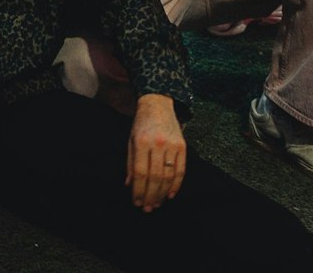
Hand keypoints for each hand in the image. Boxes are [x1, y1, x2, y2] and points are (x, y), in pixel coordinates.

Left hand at [125, 94, 185, 211]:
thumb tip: (130, 185)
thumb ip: (130, 163)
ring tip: (157, 203)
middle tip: (147, 208)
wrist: (158, 104)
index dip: (139, 191)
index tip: (136, 202)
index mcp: (141, 142)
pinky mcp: (182, 146)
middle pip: (155, 177)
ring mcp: (172, 145)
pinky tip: (170, 194)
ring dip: (162, 193)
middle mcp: (157, 144)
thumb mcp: (130, 140)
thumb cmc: (141, 125)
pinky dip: (176, 184)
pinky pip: (181, 170)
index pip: (140, 173)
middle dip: (150, 195)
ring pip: (168, 176)